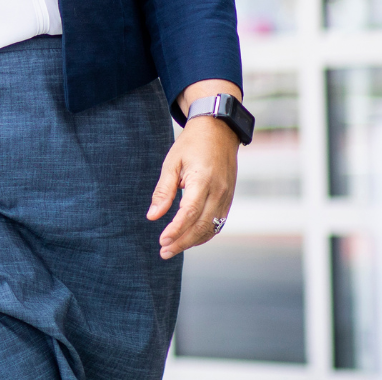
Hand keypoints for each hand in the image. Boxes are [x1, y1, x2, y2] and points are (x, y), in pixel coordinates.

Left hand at [147, 80, 240, 259]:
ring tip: (173, 248)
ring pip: (211, 228)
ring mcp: (227, 197)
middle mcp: (218, 191)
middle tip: (163, 251)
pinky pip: (219, 223)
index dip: (176, 230)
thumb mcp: (172, 162)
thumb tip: (152, 216)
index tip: (162, 241)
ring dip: (193, 241)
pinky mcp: (229, 199)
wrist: (219, 130)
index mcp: (202, 180)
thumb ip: (163, 191)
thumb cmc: (191, 144)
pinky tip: (190, 238)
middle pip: (201, 226)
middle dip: (182, 242)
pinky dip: (205, 234)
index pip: (190, 213)